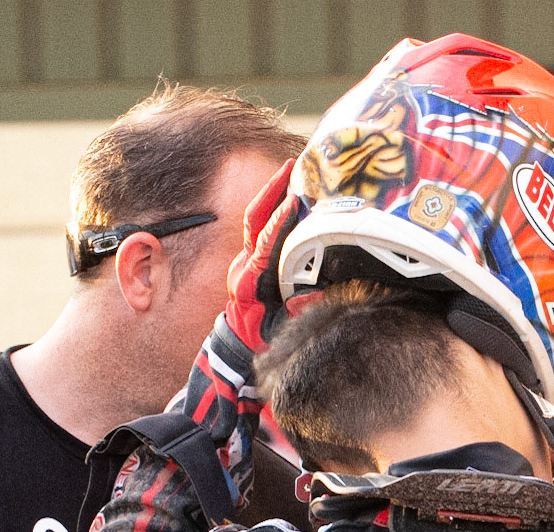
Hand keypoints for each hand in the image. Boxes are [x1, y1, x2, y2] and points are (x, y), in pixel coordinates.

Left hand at [224, 158, 304, 351]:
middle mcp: (246, 262)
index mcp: (251, 278)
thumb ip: (296, 311)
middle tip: (292, 166)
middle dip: (272, 190)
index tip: (294, 199)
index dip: (280, 220)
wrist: (238, 342)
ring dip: (273, 194)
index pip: (266, 241)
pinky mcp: (253, 257)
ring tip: (293, 172)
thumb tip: (314, 295)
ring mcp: (247, 258)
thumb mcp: (279, 329)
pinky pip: (263, 227)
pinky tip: (292, 196)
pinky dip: (275, 209)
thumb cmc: (259, 337)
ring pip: (258, 218)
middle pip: (256, 217)